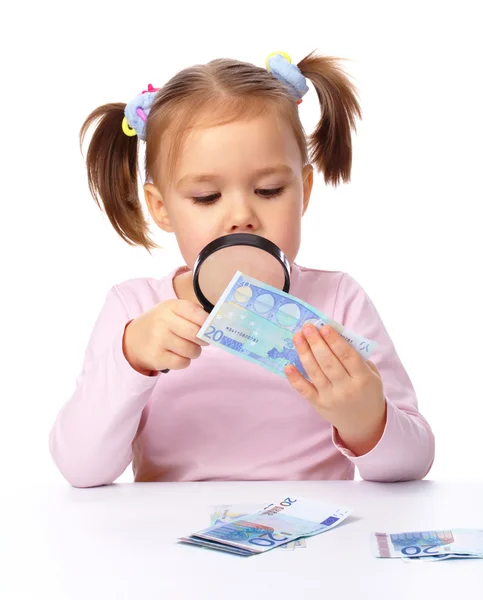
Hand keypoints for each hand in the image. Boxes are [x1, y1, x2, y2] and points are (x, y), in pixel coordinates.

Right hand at [122, 299, 208, 374]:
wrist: (133, 339)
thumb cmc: (161, 324)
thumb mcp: (172, 311)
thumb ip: (193, 315)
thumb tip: (216, 326)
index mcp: (170, 306)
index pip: (197, 313)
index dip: (208, 322)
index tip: (211, 327)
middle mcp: (163, 321)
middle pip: (196, 334)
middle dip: (204, 340)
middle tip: (203, 340)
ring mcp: (158, 339)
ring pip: (192, 350)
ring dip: (195, 352)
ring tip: (188, 348)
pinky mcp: (156, 357)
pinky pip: (183, 363)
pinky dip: (185, 361)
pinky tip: (178, 356)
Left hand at [284, 324, 385, 454]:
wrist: (364, 423)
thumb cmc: (367, 391)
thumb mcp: (371, 375)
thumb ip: (357, 357)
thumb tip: (336, 335)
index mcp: (363, 379)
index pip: (347, 356)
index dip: (335, 341)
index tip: (324, 326)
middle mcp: (347, 389)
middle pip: (328, 362)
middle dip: (316, 343)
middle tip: (307, 327)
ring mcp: (331, 398)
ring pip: (315, 372)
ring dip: (304, 353)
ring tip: (297, 337)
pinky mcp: (318, 405)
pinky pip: (304, 390)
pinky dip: (295, 378)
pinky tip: (287, 366)